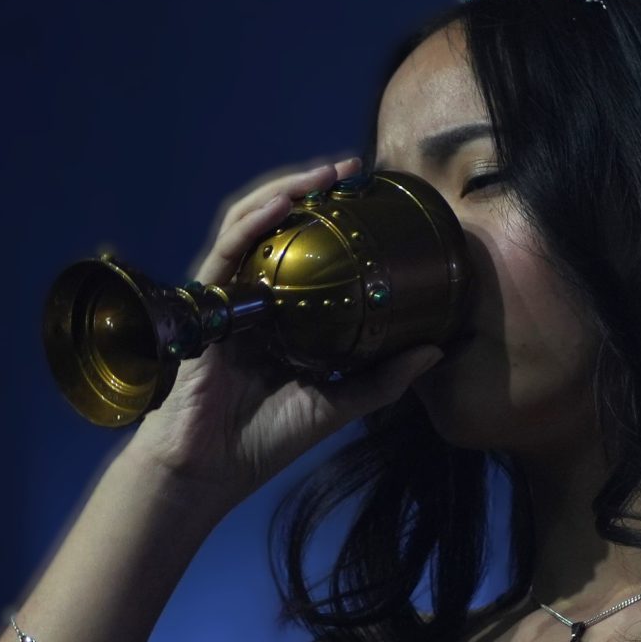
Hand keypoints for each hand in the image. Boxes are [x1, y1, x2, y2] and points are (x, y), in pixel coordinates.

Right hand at [119, 157, 442, 506]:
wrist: (208, 472)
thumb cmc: (264, 441)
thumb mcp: (338, 405)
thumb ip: (382, 379)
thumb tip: (437, 349)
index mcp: (284, 316)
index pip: (310, 253)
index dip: (337, 223)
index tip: (375, 202)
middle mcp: (255, 297)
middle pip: (281, 227)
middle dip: (314, 191)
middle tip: (355, 169)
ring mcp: (228, 297)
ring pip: (251, 224)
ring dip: (285, 190)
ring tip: (324, 173)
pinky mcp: (204, 304)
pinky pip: (228, 250)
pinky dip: (253, 222)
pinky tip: (282, 202)